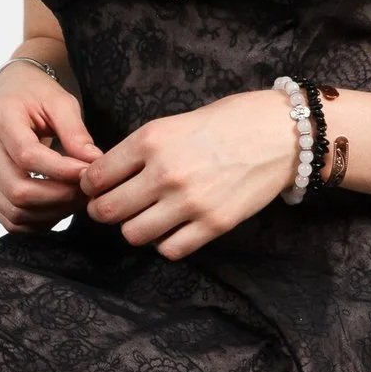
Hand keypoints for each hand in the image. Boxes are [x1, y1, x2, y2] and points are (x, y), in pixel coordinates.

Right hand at [0, 60, 101, 232]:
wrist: (9, 94)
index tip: (89, 172)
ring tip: (76, 198)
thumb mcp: (60, 102)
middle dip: (60, 196)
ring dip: (52, 212)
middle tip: (88, 190)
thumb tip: (93, 162)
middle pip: (18, 190)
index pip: (27, 156)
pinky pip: (10, 220)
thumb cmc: (36, 96)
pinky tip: (59, 206)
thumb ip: (76, 132)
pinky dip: (38, 220)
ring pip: (14, 211)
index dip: (62, 170)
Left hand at [77, 90, 295, 256]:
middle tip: (113, 207)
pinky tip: (172, 227)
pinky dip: (165, 242)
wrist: (280, 133)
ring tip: (146, 217)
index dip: (90, 186)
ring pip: (133, 234)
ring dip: (134, 228)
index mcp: (150, 141)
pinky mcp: (213, 225)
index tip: (96, 188)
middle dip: (103, 211)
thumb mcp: (173, 123)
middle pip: (107, 211)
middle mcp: (164, 173)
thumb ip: (140, 149)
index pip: (95, 177)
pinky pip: (169, 249)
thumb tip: (107, 175)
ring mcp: (189, 202)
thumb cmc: (227, 121)